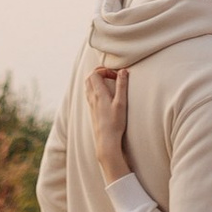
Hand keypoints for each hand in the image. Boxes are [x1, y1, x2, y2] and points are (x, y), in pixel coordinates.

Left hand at [85, 62, 132, 180]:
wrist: (106, 141)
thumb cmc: (115, 123)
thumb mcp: (121, 103)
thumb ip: (122, 86)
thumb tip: (123, 71)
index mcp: (98, 94)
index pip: (94, 73)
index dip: (104, 70)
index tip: (115, 76)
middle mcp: (92, 98)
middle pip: (88, 78)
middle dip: (99, 73)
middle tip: (111, 76)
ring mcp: (91, 104)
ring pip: (87, 86)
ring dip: (96, 81)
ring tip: (108, 83)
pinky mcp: (92, 111)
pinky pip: (89, 94)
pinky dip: (95, 89)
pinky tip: (104, 95)